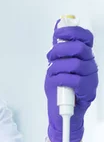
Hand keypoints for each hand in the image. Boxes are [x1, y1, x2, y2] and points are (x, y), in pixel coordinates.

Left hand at [45, 22, 97, 141]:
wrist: (61, 113)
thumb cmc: (59, 89)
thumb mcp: (55, 66)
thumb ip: (58, 49)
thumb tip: (57, 28)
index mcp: (84, 56)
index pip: (85, 37)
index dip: (72, 32)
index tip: (58, 33)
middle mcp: (90, 64)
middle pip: (79, 48)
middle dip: (60, 50)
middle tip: (51, 57)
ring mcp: (91, 77)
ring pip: (74, 64)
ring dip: (57, 67)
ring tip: (52, 74)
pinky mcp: (88, 91)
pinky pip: (74, 80)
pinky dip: (61, 79)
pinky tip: (57, 83)